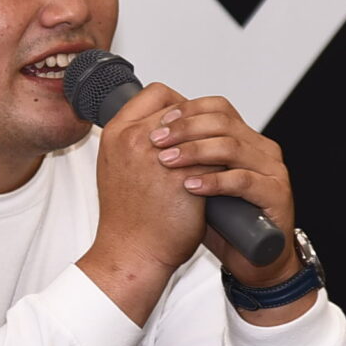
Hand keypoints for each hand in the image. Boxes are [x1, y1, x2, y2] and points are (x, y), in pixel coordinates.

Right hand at [79, 81, 210, 322]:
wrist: (132, 252)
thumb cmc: (126, 219)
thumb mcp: (116, 168)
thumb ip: (134, 143)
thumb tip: (163, 127)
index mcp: (117, 133)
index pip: (156, 93)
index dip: (178, 103)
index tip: (189, 119)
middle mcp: (135, 139)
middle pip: (183, 107)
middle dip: (202, 120)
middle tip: (213, 135)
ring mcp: (160, 157)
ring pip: (204, 129)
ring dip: (217, 138)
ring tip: (223, 154)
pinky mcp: (186, 179)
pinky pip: (217, 158)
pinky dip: (225, 163)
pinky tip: (229, 173)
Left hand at [148, 95, 298, 287]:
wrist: (253, 261)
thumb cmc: (223, 223)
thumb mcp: (196, 182)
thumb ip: (183, 157)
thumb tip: (146, 136)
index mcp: (245, 140)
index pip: (218, 108)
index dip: (187, 110)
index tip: (159, 123)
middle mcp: (261, 150)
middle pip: (223, 121)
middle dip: (184, 128)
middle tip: (156, 140)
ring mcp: (272, 171)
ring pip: (232, 146)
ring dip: (195, 151)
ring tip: (166, 161)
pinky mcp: (276, 196)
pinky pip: (243, 180)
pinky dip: (213, 181)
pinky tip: (190, 186)